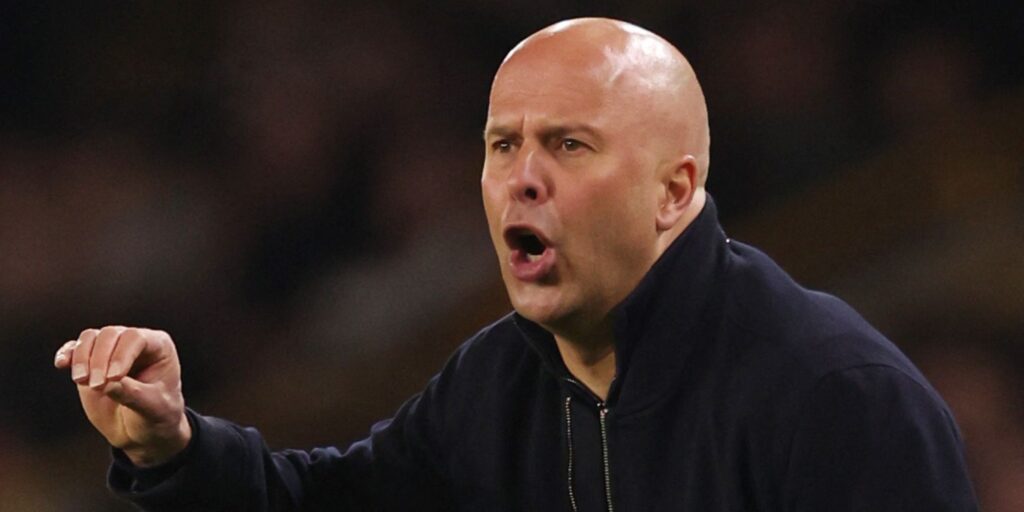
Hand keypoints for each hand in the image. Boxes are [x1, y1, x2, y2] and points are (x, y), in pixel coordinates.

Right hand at [54, 326, 191, 466]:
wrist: (142, 430)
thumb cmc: (156, 416)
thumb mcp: (153, 409)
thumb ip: (132, 395)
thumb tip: (108, 384)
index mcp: (159, 346)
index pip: (135, 338)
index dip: (121, 355)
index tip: (113, 379)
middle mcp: (135, 342)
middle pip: (110, 334)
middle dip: (99, 359)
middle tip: (97, 387)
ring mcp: (111, 349)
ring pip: (90, 338)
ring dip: (82, 358)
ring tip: (82, 381)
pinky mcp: (90, 361)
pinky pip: (75, 348)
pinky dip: (67, 354)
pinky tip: (61, 364)